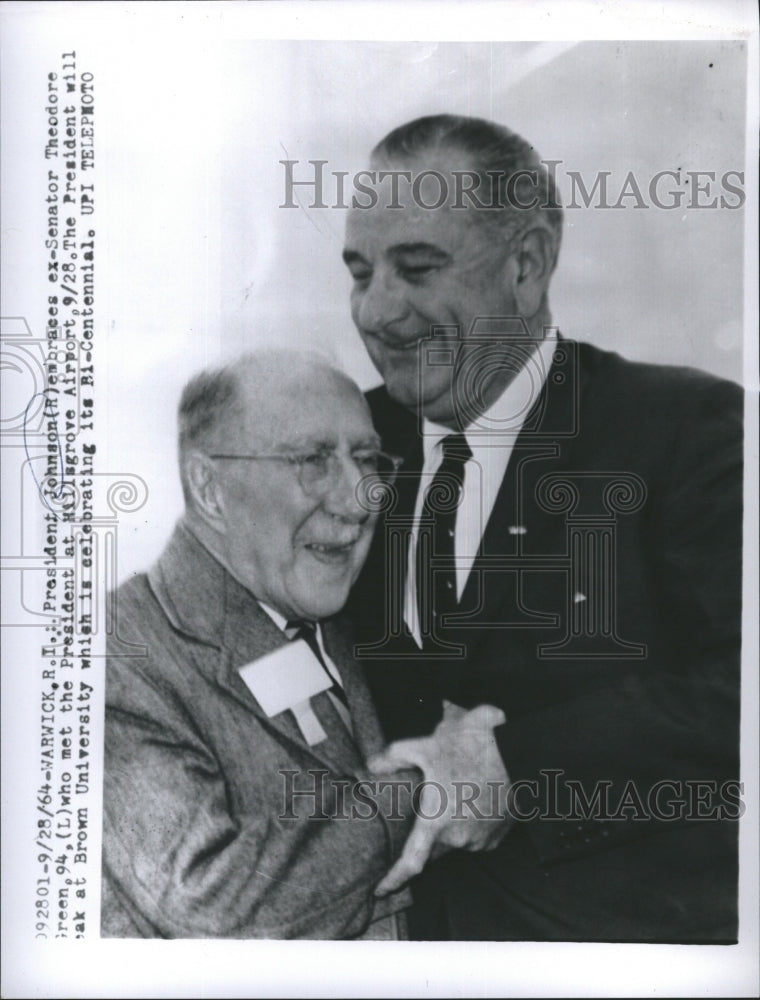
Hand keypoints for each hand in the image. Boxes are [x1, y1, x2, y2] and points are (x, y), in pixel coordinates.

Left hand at [366, 702, 511, 896]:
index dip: (393, 880)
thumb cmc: (473, 748)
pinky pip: (474, 836)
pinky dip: (468, 824)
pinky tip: (470, 799)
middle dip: (426, 830)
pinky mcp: (498, 836)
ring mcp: (480, 840)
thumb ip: (396, 756)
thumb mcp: (428, 745)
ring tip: (452, 794)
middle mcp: (458, 838)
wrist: (519, 753)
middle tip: (424, 809)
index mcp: (437, 822)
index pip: (410, 863)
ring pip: (454, 838)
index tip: (379, 891)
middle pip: (432, 844)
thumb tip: (373, 765)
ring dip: (449, 824)